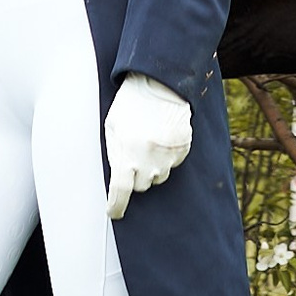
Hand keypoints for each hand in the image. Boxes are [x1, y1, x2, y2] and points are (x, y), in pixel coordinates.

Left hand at [104, 74, 193, 221]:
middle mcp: (149, 159)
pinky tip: (160, 139)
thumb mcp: (112, 127)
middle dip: (134, 176)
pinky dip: (165, 158)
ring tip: (147, 143)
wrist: (160, 83)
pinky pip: (172, 165)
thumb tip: (116, 179)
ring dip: (150, 168)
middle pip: (140, 186)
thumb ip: (114, 155)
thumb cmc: (131, 103)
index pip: (121, 191)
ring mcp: (168, 156)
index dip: (116, 206)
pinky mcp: (182, 150)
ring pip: (157, 177)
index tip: (114, 213)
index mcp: (127, 153)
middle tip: (132, 155)